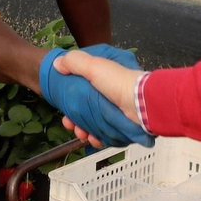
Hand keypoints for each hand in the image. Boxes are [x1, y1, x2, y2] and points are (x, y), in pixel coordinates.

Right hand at [38, 47, 152, 147]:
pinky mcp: (120, 124)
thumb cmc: (118, 83)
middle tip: (69, 124)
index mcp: (104, 75)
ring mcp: (115, 108)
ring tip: (81, 134)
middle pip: (85, 105)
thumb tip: (57, 63)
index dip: (69, 93)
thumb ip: (74, 62)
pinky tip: (93, 139)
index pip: (82, 83)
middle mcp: (109, 91)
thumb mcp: (94, 66)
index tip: (61, 103)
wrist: (143, 105)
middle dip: (74, 116)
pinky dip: (97, 137)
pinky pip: (104, 132)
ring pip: (92, 120)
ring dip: (83, 129)